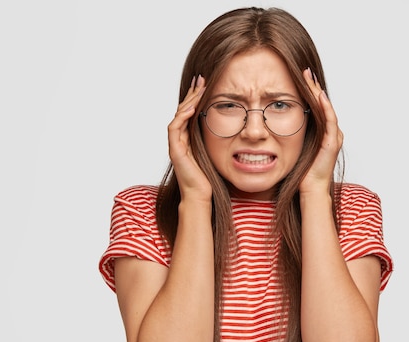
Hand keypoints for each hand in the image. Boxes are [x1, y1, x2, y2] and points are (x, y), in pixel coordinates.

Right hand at [167, 75, 211, 201]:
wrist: (200, 195)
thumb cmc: (209, 178)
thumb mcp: (216, 153)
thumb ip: (218, 140)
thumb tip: (234, 128)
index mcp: (188, 139)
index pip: (190, 112)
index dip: (196, 97)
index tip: (205, 84)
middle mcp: (179, 140)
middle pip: (182, 110)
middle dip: (192, 94)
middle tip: (200, 79)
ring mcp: (175, 145)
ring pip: (178, 116)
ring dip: (188, 101)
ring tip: (197, 88)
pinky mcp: (174, 151)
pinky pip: (174, 129)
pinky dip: (182, 117)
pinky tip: (191, 108)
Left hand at [299, 68, 343, 194]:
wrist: (310, 189)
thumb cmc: (301, 172)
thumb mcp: (293, 147)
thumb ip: (290, 134)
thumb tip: (273, 123)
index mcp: (322, 132)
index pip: (315, 106)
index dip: (308, 91)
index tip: (298, 76)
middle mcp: (331, 132)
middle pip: (322, 103)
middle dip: (312, 86)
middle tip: (304, 70)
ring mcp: (334, 136)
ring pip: (327, 108)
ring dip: (318, 92)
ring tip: (310, 78)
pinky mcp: (333, 143)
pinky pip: (330, 121)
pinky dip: (325, 107)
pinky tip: (319, 96)